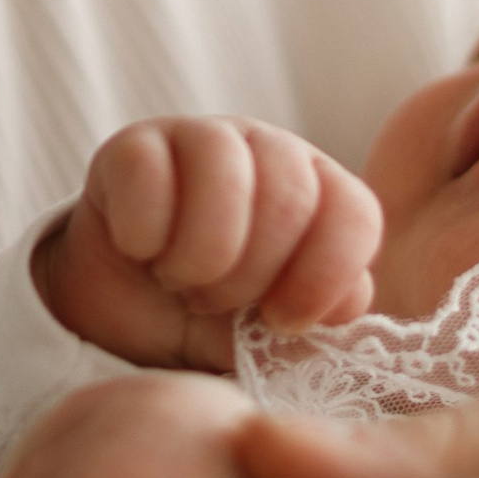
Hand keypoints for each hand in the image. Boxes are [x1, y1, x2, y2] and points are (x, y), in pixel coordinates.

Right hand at [32, 116, 380, 371]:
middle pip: (291, 197)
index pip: (355, 214)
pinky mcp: (134, 146)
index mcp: (319, 193)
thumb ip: (319, 320)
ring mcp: (201, 138)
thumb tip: (349, 302)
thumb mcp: (270, 338)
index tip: (281, 320)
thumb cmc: (207, 319)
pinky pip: (149, 175)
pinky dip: (143, 234)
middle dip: (250, 275)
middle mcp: (270, 152)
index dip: (324, 277)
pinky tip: (140, 251)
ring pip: (224, 174)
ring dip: (199, 254)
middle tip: (214, 302)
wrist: (123, 311)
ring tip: (180, 281)